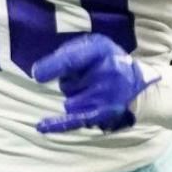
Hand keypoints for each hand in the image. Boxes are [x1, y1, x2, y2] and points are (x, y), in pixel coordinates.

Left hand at [32, 34, 152, 134]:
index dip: (53, 67)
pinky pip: (75, 121)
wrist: (134, 81)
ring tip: (90, 91)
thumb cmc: (107, 60)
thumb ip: (69, 53)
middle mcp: (106, 73)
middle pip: (67, 84)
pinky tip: (42, 126)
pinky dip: (58, 124)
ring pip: (69, 102)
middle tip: (87, 77)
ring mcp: (105, 96)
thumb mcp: (93, 45)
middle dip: (70, 82)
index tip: (37, 74)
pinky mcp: (103, 113)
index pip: (72, 60)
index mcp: (100, 50)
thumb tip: (39, 72)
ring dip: (74, 98)